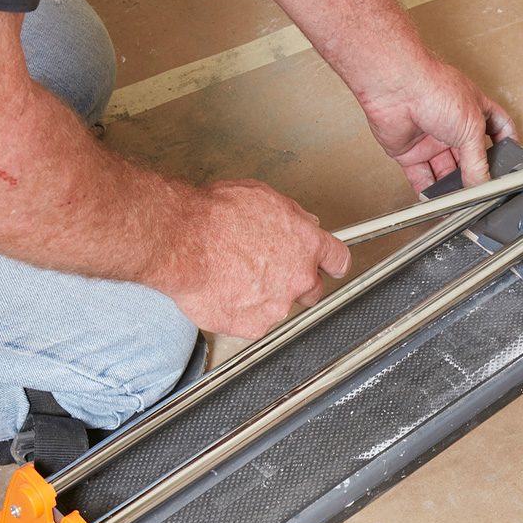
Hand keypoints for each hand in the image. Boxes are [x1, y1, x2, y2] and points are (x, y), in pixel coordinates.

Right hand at [150, 179, 350, 338]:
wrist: (184, 243)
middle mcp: (298, 277)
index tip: (331, 267)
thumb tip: (302, 221)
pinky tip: (224, 292)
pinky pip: (253, 322)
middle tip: (268, 271)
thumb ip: (291, 215)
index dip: (333, 263)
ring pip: (279, 307)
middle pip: (312, 289)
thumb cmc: (215, 216)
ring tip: (234, 277)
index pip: (338, 258)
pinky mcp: (253, 326)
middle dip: (295, 282)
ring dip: (264, 297)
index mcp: (306, 244)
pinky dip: (240, 312)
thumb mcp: (262, 197)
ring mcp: (277, 305)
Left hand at [359, 59, 515, 191]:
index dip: (506, 145)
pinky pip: (420, 176)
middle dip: (475, 174)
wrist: (396, 88)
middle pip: (469, 157)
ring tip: (460, 203)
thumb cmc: (433, 88)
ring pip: (445, 170)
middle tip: (481, 191)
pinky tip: (436, 202)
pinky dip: (428, 191)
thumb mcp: (472, 127)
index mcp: (474, 111)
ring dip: (452, 187)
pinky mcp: (409, 151)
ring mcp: (431, 138)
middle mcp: (453, 125)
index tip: (510, 163)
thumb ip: (478, 160)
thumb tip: (483, 183)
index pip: (497, 128)